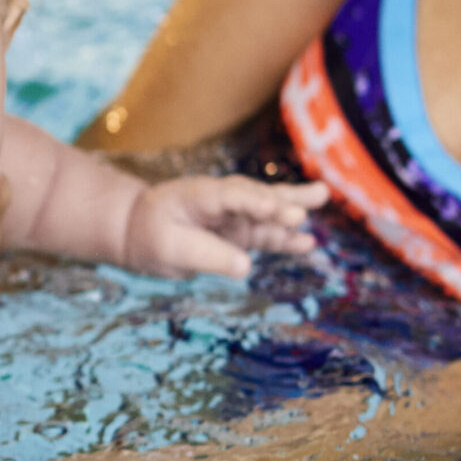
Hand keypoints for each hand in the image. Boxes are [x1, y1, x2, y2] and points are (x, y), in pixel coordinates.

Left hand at [121, 175, 326, 278]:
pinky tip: (308, 243)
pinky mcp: (239, 230)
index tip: (276, 210)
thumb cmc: (149, 236)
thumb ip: (207, 255)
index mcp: (200, 195)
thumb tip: (246, 266)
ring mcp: (234, 213)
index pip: (232, 196)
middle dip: (280, 202)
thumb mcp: (169, 249)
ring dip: (293, 208)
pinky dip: (285, 237)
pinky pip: (266, 233)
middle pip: (256, 196)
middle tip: (307, 206)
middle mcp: (223, 199)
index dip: (254, 203)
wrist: (138, 231)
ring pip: (267, 210)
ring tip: (322, 197)